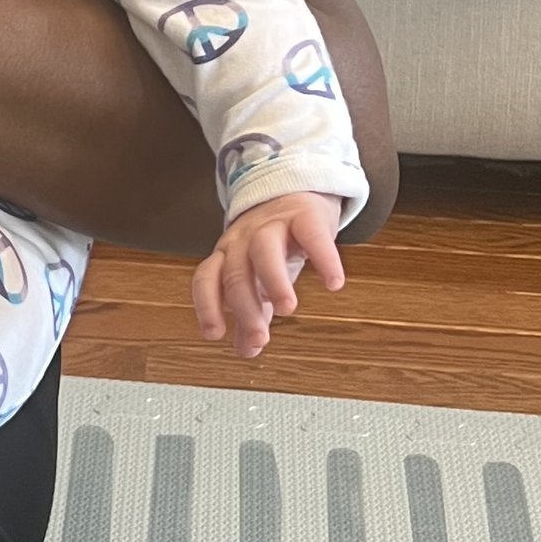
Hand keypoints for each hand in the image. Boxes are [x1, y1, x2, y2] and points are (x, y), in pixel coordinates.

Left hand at [190, 192, 347, 359]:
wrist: (294, 190)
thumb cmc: (273, 244)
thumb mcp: (258, 278)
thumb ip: (252, 312)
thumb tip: (247, 351)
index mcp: (227, 256)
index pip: (206, 279)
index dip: (207, 306)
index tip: (215, 335)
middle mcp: (242, 239)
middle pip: (236, 273)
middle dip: (245, 308)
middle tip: (260, 338)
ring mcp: (272, 224)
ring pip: (265, 251)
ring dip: (273, 281)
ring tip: (287, 309)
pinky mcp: (304, 215)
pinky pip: (311, 235)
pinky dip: (324, 259)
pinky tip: (334, 283)